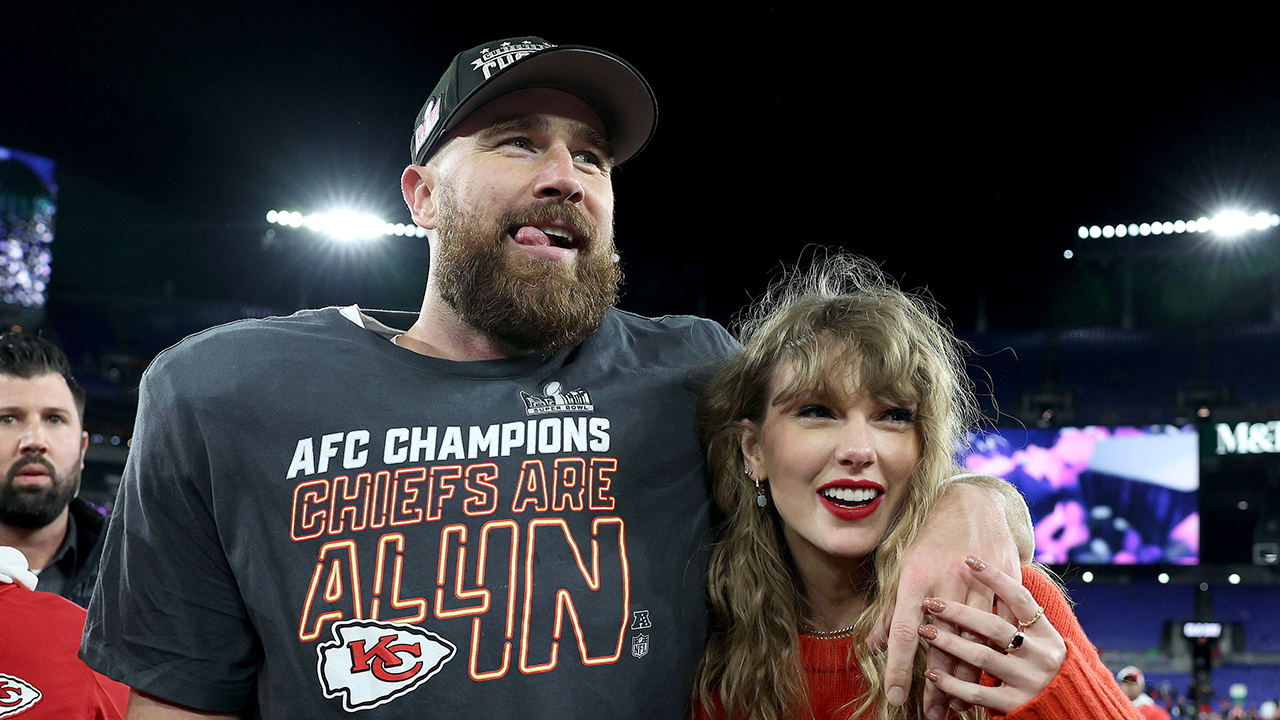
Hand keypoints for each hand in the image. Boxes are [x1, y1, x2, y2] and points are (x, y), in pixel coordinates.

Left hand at [873, 481, 1024, 714]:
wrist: (974, 502)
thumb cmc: (930, 536)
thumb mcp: (903, 566)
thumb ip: (891, 609)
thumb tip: (873, 645)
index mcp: (916, 577)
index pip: (904, 632)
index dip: (899, 667)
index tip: (896, 698)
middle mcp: (947, 581)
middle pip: (943, 644)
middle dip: (937, 685)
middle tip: (931, 715)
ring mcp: (979, 582)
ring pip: (976, 640)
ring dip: (966, 678)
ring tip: (956, 707)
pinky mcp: (1005, 582)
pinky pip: (1002, 627)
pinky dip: (996, 655)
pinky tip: (989, 678)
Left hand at [916, 557, 1065, 716]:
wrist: (1071, 709)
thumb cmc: (1042, 667)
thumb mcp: (1042, 641)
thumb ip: (1017, 620)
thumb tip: (986, 586)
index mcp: (1048, 634)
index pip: (1020, 598)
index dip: (996, 578)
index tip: (969, 560)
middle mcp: (1042, 655)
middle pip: (994, 627)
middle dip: (958, 613)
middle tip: (931, 602)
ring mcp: (1030, 680)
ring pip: (982, 657)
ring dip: (949, 644)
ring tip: (925, 632)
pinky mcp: (1016, 704)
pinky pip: (978, 692)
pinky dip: (952, 683)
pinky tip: (931, 674)